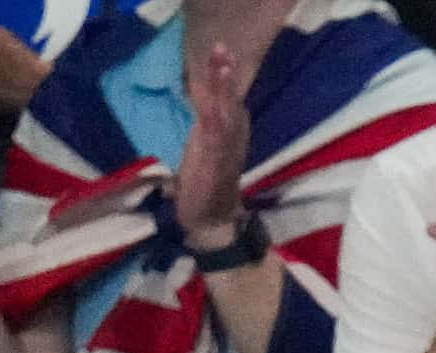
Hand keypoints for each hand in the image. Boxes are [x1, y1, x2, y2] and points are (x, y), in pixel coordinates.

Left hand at [175, 41, 254, 250]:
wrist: (211, 222)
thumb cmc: (205, 191)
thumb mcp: (203, 155)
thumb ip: (205, 133)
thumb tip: (202, 113)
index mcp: (228, 137)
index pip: (228, 103)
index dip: (224, 80)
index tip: (222, 57)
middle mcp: (232, 139)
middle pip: (231, 100)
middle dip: (226, 75)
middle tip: (222, 48)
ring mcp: (226, 148)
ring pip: (226, 110)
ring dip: (224, 86)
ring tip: (222, 61)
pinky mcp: (216, 158)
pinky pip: (216, 129)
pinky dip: (216, 110)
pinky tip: (211, 96)